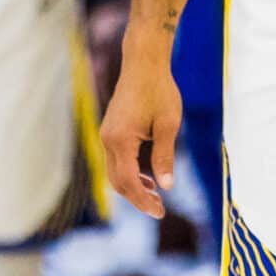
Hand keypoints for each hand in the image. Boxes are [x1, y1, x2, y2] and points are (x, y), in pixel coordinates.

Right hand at [100, 48, 183, 216]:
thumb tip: (166, 186)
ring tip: (155, 195)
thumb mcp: (168, 124)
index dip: (143, 200)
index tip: (159, 212)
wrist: (144, 64)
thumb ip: (164, 156)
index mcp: (120, 140)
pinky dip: (130, 172)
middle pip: (118, 181)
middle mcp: (107, 140)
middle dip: (137, 198)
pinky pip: (116, 159)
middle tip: (158, 209)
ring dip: (133, 186)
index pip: (129, 182)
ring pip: (115, 171)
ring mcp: (106, 135)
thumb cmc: (160, 90)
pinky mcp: (110, 130)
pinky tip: (147, 176)